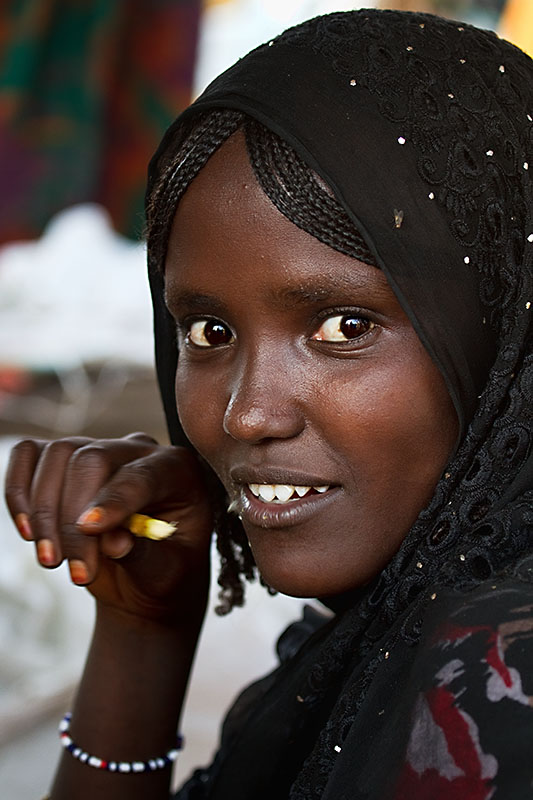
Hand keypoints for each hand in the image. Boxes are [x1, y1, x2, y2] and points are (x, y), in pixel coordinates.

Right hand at [5, 433, 212, 623]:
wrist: (144, 581)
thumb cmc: (166, 573)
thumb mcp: (168, 574)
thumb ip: (145, 556)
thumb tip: (112, 542)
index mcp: (178, 471)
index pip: (142, 475)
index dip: (114, 501)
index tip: (90, 530)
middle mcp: (140, 451)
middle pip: (93, 460)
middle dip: (72, 518)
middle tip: (76, 572)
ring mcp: (100, 449)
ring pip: (58, 455)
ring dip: (45, 511)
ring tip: (53, 561)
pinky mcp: (65, 461)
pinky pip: (29, 455)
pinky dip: (18, 491)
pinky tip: (29, 531)